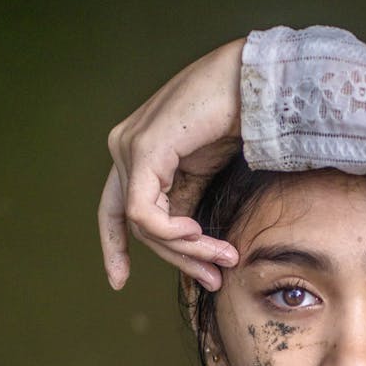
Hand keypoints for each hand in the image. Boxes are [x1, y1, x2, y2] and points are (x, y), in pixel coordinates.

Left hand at [99, 39, 245, 290]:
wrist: (252, 84)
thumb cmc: (234, 121)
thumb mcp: (202, 176)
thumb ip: (183, 206)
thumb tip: (184, 249)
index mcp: (135, 153)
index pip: (114, 210)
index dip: (113, 247)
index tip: (118, 281)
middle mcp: (123, 148)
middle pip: (136, 225)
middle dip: (176, 259)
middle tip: (212, 279)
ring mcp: (128, 147)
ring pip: (143, 225)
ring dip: (187, 249)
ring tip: (223, 257)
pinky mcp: (143, 149)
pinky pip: (144, 213)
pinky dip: (172, 233)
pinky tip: (198, 234)